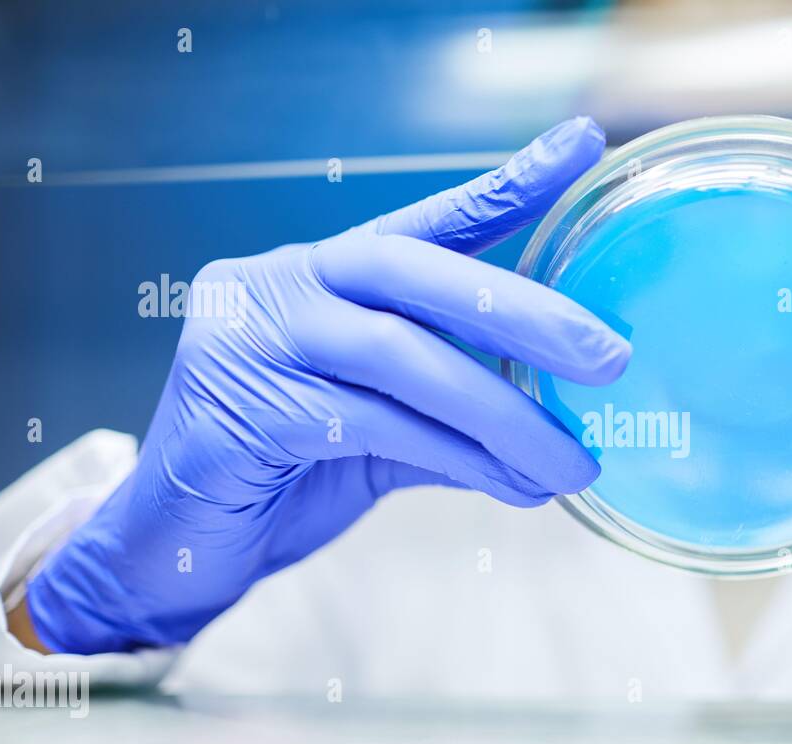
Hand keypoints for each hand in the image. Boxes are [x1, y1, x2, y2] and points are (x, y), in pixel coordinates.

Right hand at [26, 117, 629, 654]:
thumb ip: (452, 412)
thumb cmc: (287, 475)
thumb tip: (560, 422)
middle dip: (525, 312)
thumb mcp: (384, 432)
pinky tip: (512, 487)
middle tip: (611, 356)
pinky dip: (457, 458)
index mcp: (324, 274)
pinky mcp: (235, 410)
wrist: (180, 550)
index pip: (425, 222)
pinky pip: (370, 426)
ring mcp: (250, 339)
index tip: (583, 146)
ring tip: (575, 465)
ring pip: (403, 359)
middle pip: (416, 273)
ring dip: (505, 416)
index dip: (506, 186)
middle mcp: (283, 284)